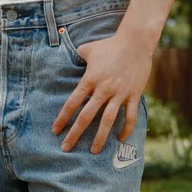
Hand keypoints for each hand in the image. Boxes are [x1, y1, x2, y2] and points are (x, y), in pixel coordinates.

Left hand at [53, 32, 152, 153]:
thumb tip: (68, 58)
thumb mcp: (89, 48)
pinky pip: (130, 116)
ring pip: (107, 120)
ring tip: (94, 151)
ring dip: (100, 137)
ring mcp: (119, 93)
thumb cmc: (110, 45)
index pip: (72, 103)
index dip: (62, 118)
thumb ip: (77, 57)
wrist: (136, 40)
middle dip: (75, 134)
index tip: (56, 131)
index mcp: (90, 79)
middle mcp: (103, 89)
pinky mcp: (133, 95)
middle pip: (86, 116)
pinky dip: (126, 128)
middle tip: (66, 148)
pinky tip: (120, 139)